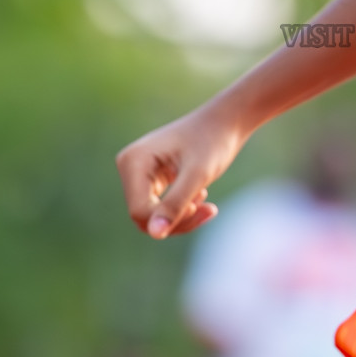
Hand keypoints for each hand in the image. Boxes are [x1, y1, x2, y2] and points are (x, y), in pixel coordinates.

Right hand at [116, 105, 243, 239]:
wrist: (225, 122)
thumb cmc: (213, 142)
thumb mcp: (197, 175)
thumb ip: (175, 204)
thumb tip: (154, 234)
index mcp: (133, 161)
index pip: (140, 211)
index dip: (169, 219)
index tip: (200, 208)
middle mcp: (130, 166)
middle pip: (145, 217)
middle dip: (178, 220)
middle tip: (208, 210)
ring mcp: (139, 173)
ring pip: (154, 216)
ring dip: (183, 217)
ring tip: (208, 204)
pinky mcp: (152, 179)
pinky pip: (161, 208)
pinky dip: (183, 210)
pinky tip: (201, 195)